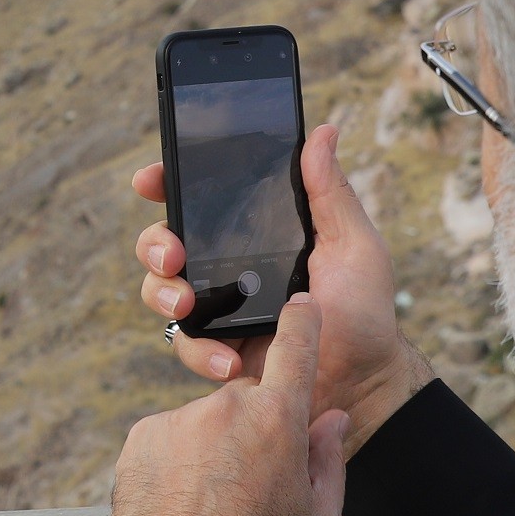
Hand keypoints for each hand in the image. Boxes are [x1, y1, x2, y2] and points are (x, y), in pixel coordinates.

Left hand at [109, 295, 351, 515]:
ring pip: (204, 423)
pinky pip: (167, 440)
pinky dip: (175, 462)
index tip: (302, 303)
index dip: (302, 324)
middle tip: (252, 484)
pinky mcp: (140, 438)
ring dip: (211, 449)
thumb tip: (333, 418)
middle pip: (247, 401)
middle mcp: (225, 407)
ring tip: (211, 505)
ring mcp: (178, 420)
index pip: (296, 351)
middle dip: (253, 428)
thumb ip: (329, 460)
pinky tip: (181, 504)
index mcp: (277, 421)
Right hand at [135, 122, 434, 451]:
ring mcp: (217, 308)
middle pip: (164, 241)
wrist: (363, 384)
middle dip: (153, 243)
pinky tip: (230, 360)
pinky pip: (187, 346)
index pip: (201, 200)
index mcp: (256, 232)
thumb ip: (331, 192)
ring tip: (184, 303)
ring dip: (161, 292)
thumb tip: (323, 131)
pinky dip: (200, 351)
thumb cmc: (363, 310)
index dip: (167, 183)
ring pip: (160, 290)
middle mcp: (227, 266)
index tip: (151, 180)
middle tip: (171, 254)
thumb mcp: (354, 245)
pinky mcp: (217, 350)